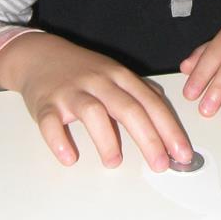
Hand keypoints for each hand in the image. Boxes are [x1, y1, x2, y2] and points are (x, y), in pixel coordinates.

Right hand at [0, 32, 193, 171]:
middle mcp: (98, 81)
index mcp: (119, 76)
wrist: (38, 54)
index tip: (182, 153)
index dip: (169, 129)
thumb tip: (166, 118)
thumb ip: (140, 92)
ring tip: (114, 162)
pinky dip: (59, 141)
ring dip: (106, 139)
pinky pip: (51, 123)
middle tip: (161, 164)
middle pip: (128, 108)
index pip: (151, 103)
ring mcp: (71, 91)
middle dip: (149, 138)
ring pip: (92, 112)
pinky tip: (69, 157)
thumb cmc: (80, 69)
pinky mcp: (45, 104)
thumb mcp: (114, 73)